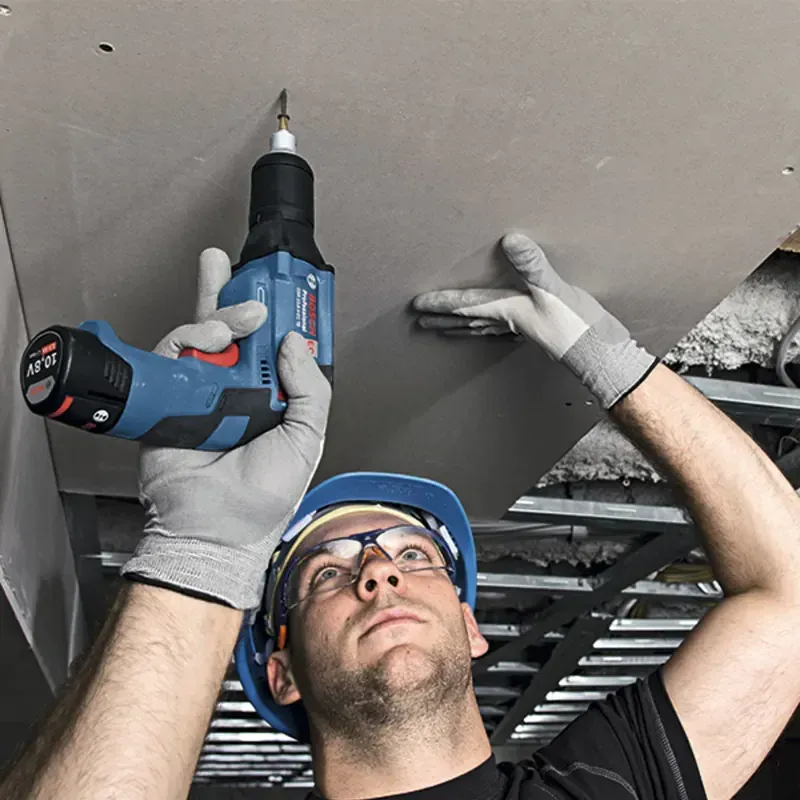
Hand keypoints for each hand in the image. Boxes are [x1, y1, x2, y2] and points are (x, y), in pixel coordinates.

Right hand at [120, 248, 331, 609]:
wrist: (213, 528)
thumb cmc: (262, 497)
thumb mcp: (307, 438)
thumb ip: (310, 387)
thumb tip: (293, 342)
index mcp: (273, 398)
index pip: (276, 345)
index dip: (283, 315)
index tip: (291, 287)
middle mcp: (238, 388)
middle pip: (238, 329)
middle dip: (242, 293)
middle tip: (252, 271)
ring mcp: (202, 389)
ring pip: (206, 333)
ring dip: (223, 316)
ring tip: (241, 320)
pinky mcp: (169, 394)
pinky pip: (175, 354)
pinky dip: (191, 340)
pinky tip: (210, 342)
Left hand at [413, 233, 656, 408]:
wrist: (604, 355)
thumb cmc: (578, 327)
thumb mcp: (555, 291)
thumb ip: (533, 266)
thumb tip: (511, 240)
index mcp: (509, 311)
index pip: (467, 306)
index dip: (442, 303)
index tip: (417, 304)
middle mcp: (511, 322)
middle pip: (468, 322)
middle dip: (444, 319)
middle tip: (420, 322)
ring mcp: (525, 329)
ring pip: (483, 328)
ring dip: (461, 327)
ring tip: (444, 329)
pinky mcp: (540, 331)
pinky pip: (504, 330)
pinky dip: (491, 329)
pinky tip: (494, 329)